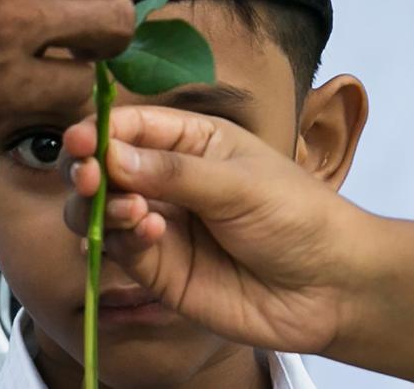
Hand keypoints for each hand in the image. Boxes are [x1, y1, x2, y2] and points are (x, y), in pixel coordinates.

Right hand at [60, 105, 369, 355]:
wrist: (331, 287)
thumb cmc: (298, 216)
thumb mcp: (239, 182)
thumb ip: (172, 172)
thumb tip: (109, 155)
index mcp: (192, 141)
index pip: (130, 126)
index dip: (99, 130)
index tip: (81, 140)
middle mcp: (168, 181)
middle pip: (103, 168)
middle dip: (87, 169)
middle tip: (88, 176)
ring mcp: (162, 226)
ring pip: (100, 211)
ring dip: (100, 206)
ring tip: (131, 209)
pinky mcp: (160, 271)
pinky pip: (121, 250)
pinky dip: (123, 240)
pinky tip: (150, 233)